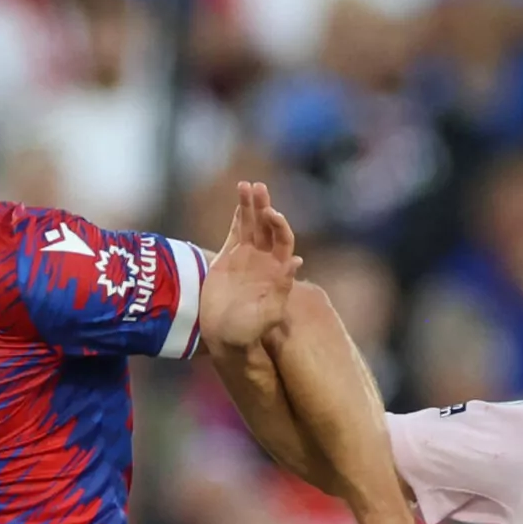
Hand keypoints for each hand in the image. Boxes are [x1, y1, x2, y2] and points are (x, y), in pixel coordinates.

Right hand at [200, 180, 298, 350]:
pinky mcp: (228, 258)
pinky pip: (235, 232)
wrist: (225, 338)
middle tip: (259, 188)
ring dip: (250, 205)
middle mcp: (264, 260)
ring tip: (246, 185)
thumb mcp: (268, 314)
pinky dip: (237, 216)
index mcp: (277, 270)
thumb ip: (282, 289)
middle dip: (264, 206)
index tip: (270, 213)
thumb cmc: (248, 332)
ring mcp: (246, 257)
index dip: (279, 225)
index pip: (283, 240)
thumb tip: (297, 261)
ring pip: (250, 225)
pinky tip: (239, 199)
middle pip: (267, 227)